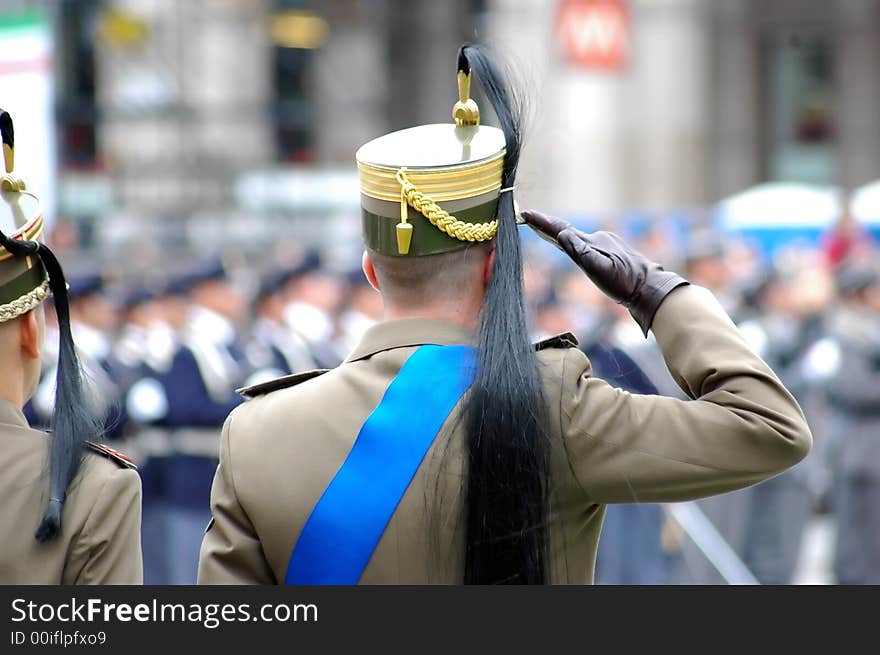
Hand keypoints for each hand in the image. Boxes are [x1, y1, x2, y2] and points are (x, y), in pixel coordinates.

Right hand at [522, 210, 688, 334]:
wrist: (651, 290)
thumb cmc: (626, 283)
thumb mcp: (600, 269)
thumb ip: (581, 252)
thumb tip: (562, 233)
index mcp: (592, 242)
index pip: (561, 230)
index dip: (542, 223)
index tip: (525, 213)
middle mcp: (597, 239)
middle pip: (567, 230)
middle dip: (547, 226)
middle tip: (529, 219)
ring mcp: (605, 245)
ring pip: (576, 237)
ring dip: (559, 233)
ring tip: (543, 230)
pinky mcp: (610, 253)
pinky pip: (585, 244)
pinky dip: (573, 242)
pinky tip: (573, 246)